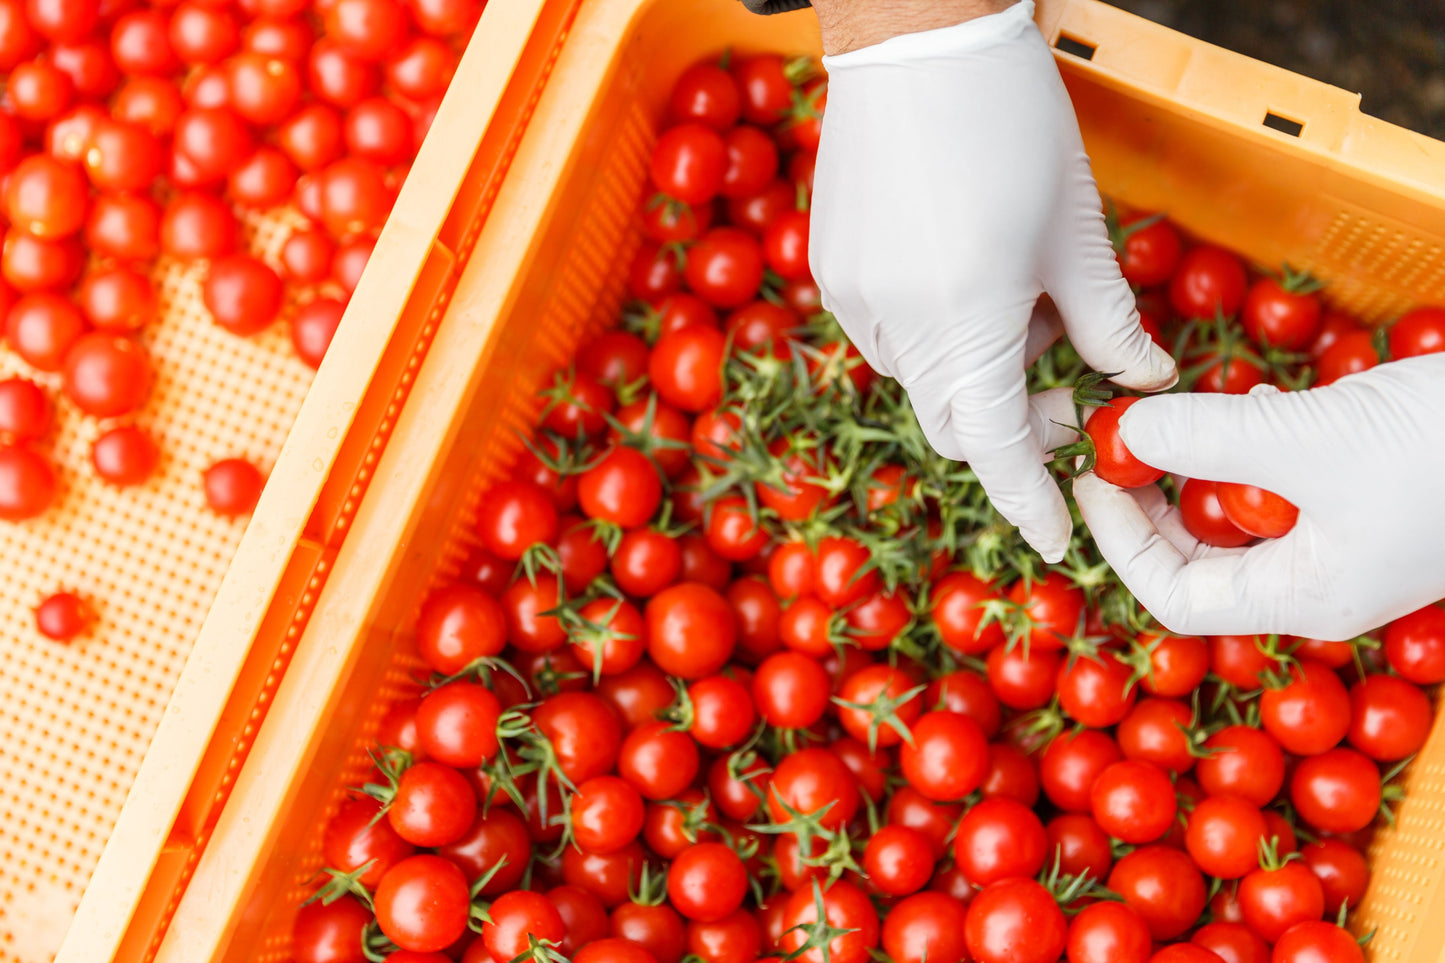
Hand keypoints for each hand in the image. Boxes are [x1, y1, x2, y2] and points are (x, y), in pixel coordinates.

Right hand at [809, 0, 1176, 562]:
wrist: (916, 39)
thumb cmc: (1013, 125)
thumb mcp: (1077, 231)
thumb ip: (1109, 323)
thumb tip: (1140, 381)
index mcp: (963, 324)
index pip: (997, 450)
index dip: (1030, 502)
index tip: (1060, 539)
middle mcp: (893, 326)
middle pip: (954, 422)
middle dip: (1012, 423)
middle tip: (1067, 383)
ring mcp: (852, 299)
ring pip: (920, 379)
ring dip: (973, 372)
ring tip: (1015, 298)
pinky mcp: (831, 269)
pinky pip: (884, 335)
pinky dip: (933, 332)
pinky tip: (962, 271)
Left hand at [1073, 355, 1444, 639]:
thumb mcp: (1307, 441)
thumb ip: (1205, 438)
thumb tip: (1124, 431)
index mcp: (1302, 597)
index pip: (1175, 596)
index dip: (1122, 540)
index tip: (1096, 476)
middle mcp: (1320, 578)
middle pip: (1202, 554)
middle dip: (1157, 497)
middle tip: (1122, 439)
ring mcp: (1349, 538)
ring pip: (1243, 510)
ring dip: (1206, 462)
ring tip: (1182, 413)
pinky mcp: (1371, 493)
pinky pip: (1290, 478)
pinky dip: (1260, 441)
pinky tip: (1260, 400)